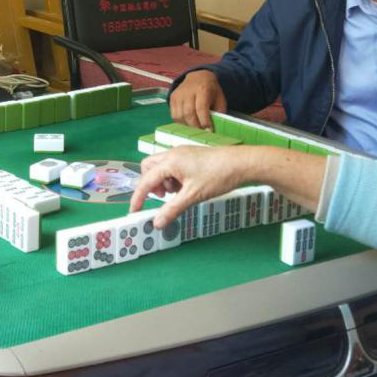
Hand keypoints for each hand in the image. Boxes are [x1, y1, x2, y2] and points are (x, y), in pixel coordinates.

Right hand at [130, 146, 251, 227]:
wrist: (242, 163)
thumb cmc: (218, 176)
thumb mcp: (193, 196)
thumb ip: (172, 209)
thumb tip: (157, 223)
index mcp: (170, 162)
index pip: (146, 181)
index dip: (138, 197)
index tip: (134, 211)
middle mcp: (173, 154)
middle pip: (149, 168)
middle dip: (151, 185)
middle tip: (163, 198)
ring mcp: (182, 153)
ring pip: (161, 167)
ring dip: (163, 182)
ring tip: (179, 193)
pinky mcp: (191, 156)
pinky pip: (173, 166)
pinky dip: (174, 178)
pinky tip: (187, 187)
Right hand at [170, 71, 225, 128]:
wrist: (198, 77)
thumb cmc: (211, 90)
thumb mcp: (220, 99)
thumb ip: (219, 113)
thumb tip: (215, 128)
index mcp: (203, 89)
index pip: (201, 108)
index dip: (205, 121)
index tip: (209, 130)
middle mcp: (188, 91)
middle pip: (189, 113)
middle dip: (196, 126)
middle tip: (202, 131)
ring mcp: (179, 95)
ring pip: (180, 116)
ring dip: (188, 126)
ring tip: (196, 127)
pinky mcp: (172, 99)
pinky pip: (174, 116)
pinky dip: (181, 122)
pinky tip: (188, 122)